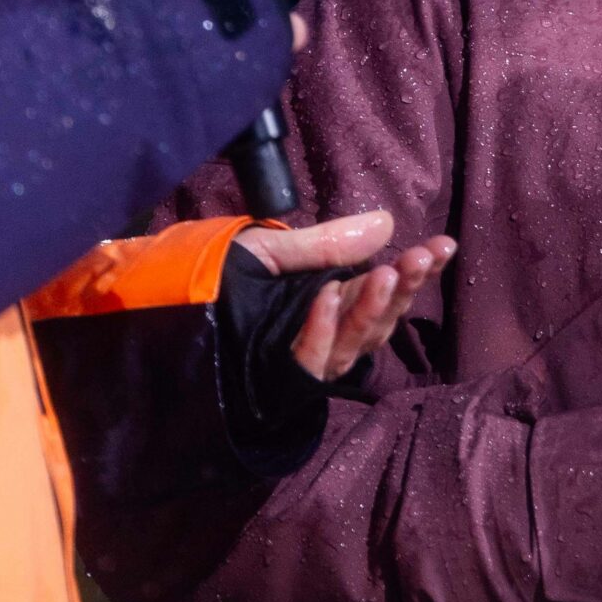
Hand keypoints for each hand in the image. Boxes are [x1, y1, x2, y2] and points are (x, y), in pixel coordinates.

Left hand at [234, 210, 456, 381]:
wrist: (157, 317)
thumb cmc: (215, 284)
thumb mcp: (270, 251)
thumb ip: (326, 244)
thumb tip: (387, 222)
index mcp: (331, 301)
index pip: (385, 288)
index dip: (416, 271)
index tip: (444, 246)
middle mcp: (326, 332)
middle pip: (378, 317)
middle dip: (403, 287)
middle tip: (422, 256)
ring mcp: (305, 357)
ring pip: (352, 341)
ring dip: (369, 309)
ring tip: (386, 273)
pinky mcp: (277, 378)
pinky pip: (308, 360)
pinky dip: (319, 330)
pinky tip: (326, 298)